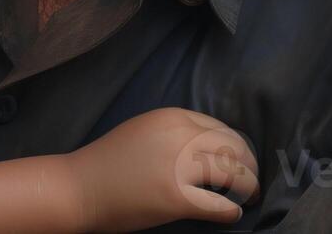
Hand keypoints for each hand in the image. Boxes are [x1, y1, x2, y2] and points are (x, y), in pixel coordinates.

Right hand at [61, 107, 259, 231]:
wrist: (80, 186)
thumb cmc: (108, 162)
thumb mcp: (145, 130)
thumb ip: (176, 132)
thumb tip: (211, 146)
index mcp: (173, 117)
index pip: (221, 128)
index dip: (236, 146)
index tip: (240, 160)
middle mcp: (181, 136)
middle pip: (234, 148)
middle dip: (249, 165)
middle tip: (252, 181)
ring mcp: (180, 166)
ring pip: (233, 174)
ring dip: (248, 186)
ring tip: (249, 196)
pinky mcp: (177, 197)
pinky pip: (219, 205)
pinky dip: (230, 211)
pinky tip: (232, 214)